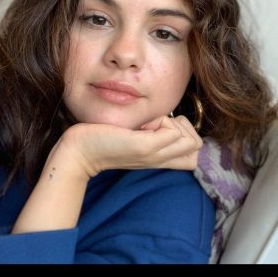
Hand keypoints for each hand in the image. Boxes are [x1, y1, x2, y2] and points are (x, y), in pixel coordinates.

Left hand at [53, 114, 203, 178]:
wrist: (79, 152)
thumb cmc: (103, 140)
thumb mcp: (132, 138)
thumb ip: (150, 132)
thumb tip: (164, 117)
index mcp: (157, 159)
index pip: (194, 157)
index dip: (186, 136)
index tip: (163, 128)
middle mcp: (159, 159)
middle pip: (197, 147)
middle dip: (186, 128)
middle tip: (159, 124)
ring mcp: (153, 155)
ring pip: (191, 141)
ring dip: (176, 124)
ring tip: (152, 123)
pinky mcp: (144, 147)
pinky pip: (172, 132)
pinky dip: (163, 121)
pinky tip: (143, 123)